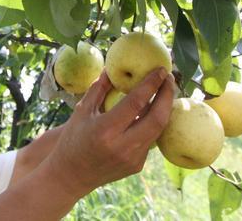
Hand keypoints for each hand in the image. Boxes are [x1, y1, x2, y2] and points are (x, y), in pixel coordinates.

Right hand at [44, 67, 174, 197]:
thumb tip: (112, 67)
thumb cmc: (74, 137)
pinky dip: (152, 123)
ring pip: (157, 130)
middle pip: (157, 118)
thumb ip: (99, 88)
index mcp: (106, 130)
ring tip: (164, 91)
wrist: (72, 175)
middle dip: (167, 95)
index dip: (151, 84)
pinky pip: (150, 140)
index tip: (161, 69)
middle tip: (169, 78)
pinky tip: (151, 111)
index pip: (136, 103)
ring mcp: (133, 159)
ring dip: (164, 109)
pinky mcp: (137, 166)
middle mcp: (122, 146)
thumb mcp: (82, 110)